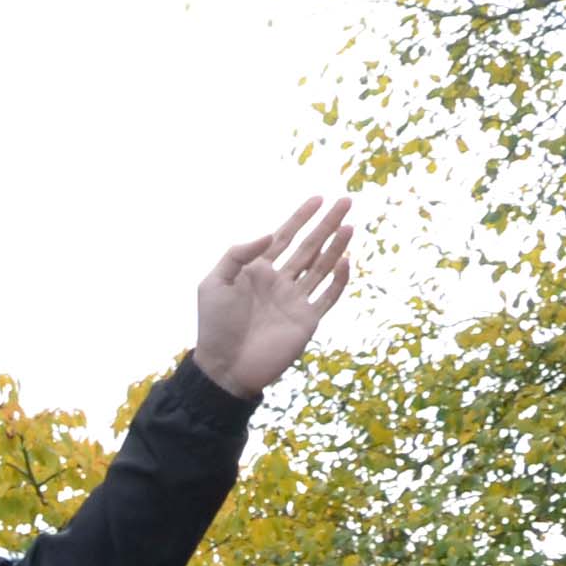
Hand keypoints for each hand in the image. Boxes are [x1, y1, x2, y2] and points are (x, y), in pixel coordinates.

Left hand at [190, 196, 354, 398]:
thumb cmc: (214, 326)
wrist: (224, 367)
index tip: (318, 198)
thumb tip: (270, 234)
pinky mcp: (307, 320)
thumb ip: (237, 255)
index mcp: (257, 271)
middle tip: (346, 201)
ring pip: (322, 267)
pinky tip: (345, 261)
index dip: (300, 217)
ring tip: (350, 225)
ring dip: (337, 246)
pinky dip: (339, 280)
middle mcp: (279, 282)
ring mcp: (295, 300)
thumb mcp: (214, 283)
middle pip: (309, 246)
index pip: (284, 237)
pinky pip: (328, 296)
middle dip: (327, 224)